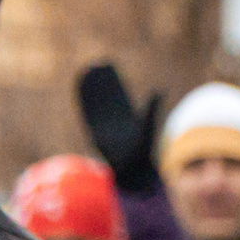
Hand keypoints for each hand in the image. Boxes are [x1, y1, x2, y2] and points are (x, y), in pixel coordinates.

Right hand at [76, 63, 163, 194]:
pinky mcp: (94, 134)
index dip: (114, 82)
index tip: (109, 68)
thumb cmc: (142, 152)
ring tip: (85, 74)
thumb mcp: (148, 126)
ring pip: (96, 105)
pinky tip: (80, 92)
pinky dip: (84, 103)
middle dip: (100, 83)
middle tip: (95, 67)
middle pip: (107, 97)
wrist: (131, 172)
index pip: (120, 95)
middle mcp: (115, 121)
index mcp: (128, 117)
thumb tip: (159, 89)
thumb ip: (151, 108)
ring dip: (90, 91)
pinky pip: (88, 115)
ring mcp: (104, 127)